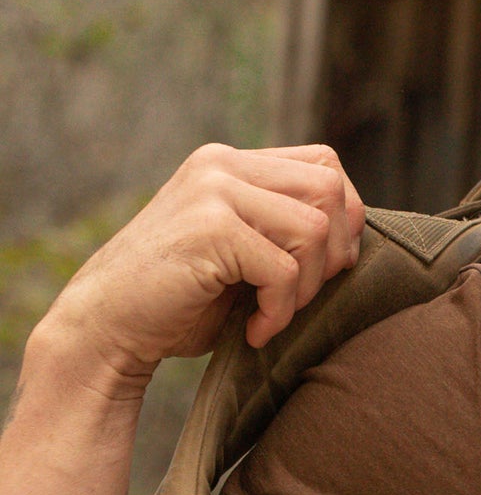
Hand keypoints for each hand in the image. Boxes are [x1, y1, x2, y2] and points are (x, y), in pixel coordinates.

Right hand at [34, 143, 365, 395]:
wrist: (108, 325)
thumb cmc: (183, 301)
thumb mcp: (244, 254)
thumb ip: (287, 231)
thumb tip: (360, 238)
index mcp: (233, 163)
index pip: (326, 166)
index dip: (344, 221)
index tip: (320, 272)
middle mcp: (223, 164)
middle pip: (332, 191)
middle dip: (336, 256)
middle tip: (302, 298)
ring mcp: (214, 190)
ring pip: (316, 229)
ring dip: (309, 288)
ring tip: (274, 315)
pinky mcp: (210, 228)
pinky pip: (286, 269)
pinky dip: (281, 311)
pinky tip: (255, 331)